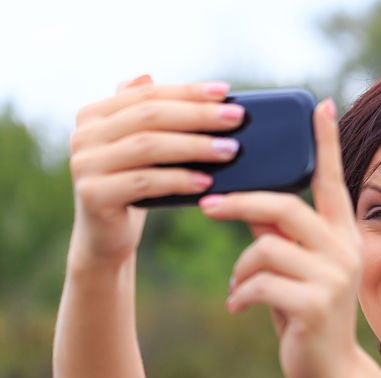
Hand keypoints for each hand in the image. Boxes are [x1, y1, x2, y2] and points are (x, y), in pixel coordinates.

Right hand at [68, 75, 242, 264]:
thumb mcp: (139, 149)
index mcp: (94, 114)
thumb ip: (140, 114)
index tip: (225, 91)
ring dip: (194, 146)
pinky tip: (207, 182)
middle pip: (149, 117)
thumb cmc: (132, 188)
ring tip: (230, 150)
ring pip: (148, 146)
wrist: (106, 238)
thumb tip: (147, 74)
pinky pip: (144, 182)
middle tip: (236, 118)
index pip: (147, 94)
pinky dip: (179, 180)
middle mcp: (83, 135)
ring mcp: (84, 164)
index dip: (187, 91)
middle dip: (197, 115)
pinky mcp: (93, 194)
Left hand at [200, 98, 364, 377]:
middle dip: (240, 204)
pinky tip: (240, 308)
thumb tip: (244, 200)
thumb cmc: (304, 313)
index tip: (321, 105)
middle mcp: (344, 250)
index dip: (325, 143)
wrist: (328, 370)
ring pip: (265, 248)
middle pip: (284, 207)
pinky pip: (260, 283)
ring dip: (241, 269)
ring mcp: (334, 278)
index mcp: (342, 235)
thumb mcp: (293, 268)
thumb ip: (277, 234)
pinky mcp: (316, 306)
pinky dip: (240, 294)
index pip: (332, 181)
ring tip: (239, 289)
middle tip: (208, 206)